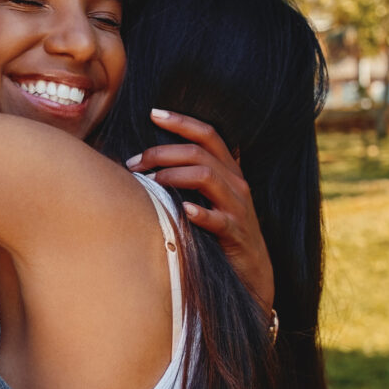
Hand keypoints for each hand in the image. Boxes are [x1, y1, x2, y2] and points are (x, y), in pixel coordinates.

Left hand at [126, 109, 273, 312]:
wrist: (252, 275)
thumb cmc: (222, 234)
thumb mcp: (211, 201)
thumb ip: (192, 179)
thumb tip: (153, 162)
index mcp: (229, 172)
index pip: (207, 134)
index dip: (181, 121)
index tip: (153, 113)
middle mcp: (236, 184)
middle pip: (200, 153)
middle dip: (163, 152)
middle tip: (135, 162)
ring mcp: (238, 208)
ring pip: (207, 177)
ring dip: (174, 175)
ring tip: (150, 180)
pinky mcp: (236, 234)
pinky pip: (219, 219)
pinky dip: (200, 213)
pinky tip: (182, 211)